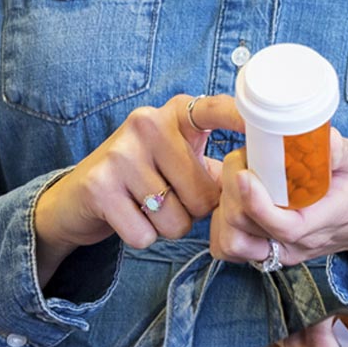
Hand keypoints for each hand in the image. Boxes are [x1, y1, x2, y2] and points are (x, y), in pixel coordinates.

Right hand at [34, 95, 243, 282]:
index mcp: (176, 114)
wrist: (78, 199)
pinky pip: (147, 234)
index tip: (270, 122)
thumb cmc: (142, 181)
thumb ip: (214, 168)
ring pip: (177, 219)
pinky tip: (125, 215)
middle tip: (165, 195)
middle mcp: (147, 123)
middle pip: (204, 193)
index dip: (243, 118)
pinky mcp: (100, 185)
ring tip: (144, 205)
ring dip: (166, 226)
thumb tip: (261, 187)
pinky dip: (141, 237)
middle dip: (193, 210)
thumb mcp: (178, 162)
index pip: (217, 110)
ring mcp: (121, 152)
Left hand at [209, 129, 347, 294]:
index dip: (258, 203)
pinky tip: (236, 195)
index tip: (244, 173)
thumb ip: (340, 151)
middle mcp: (299, 243)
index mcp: (327, 220)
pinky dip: (223, 222)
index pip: (285, 226)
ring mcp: (282, 249)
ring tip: (243, 173)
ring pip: (232, 239)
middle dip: (235, 189)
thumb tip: (320, 135)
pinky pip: (231, 246)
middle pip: (248, 228)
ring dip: (226, 204)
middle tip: (246, 155)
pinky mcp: (270, 249)